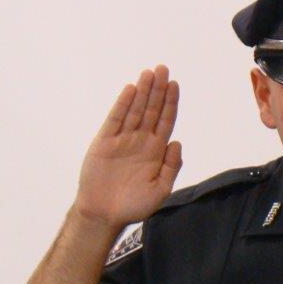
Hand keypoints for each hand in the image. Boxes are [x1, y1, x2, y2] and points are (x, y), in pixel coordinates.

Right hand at [75, 65, 181, 227]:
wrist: (105, 214)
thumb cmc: (134, 205)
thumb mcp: (160, 189)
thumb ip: (171, 167)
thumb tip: (177, 142)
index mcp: (156, 151)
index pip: (165, 121)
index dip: (170, 103)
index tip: (174, 85)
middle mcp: (140, 141)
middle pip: (151, 110)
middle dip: (157, 90)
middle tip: (163, 69)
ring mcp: (122, 140)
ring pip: (134, 110)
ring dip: (142, 92)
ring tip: (149, 73)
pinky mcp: (105, 142)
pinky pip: (115, 119)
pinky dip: (123, 104)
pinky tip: (131, 90)